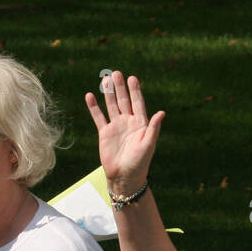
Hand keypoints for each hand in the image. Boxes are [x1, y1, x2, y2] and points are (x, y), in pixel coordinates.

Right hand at [84, 71, 164, 189]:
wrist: (124, 177)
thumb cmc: (140, 163)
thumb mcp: (148, 144)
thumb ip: (153, 128)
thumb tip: (161, 112)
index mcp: (140, 124)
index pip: (137, 103)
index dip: (135, 91)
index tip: (132, 78)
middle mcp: (128, 122)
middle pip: (123, 101)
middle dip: (120, 87)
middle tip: (116, 73)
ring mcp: (116, 127)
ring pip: (111, 106)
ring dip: (108, 93)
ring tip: (105, 79)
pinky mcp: (104, 133)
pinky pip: (98, 117)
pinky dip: (94, 107)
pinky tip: (90, 96)